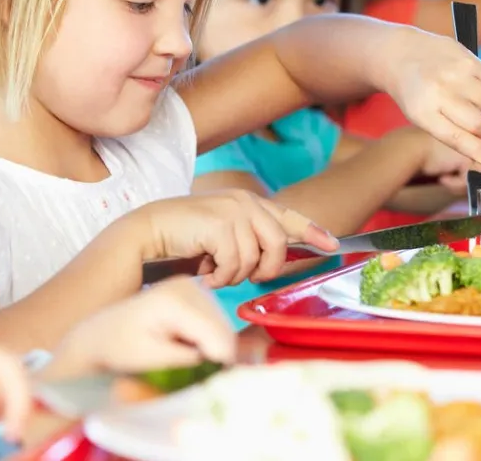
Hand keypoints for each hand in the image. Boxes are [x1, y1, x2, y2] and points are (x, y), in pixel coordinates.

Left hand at [47, 277, 234, 378]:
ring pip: (222, 326)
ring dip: (211, 348)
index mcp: (176, 299)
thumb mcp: (151, 358)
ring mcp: (191, 286)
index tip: (203, 378)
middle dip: (215, 354)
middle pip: (223, 329)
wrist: (99, 334)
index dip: (217, 362)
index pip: (217, 334)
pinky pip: (214, 322)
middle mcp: (187, 285)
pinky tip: (184, 345)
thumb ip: (188, 359)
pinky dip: (206, 340)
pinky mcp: (192, 293)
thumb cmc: (118, 349)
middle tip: (190, 370)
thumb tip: (222, 359)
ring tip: (181, 356)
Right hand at [132, 190, 338, 287]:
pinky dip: (220, 277)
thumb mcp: (223, 238)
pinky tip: (205, 274)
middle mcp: (244, 202)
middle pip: (278, 244)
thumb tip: (275, 262)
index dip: (313, 232)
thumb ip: (250, 242)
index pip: (289, 217)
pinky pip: (236, 264)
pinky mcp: (220, 224)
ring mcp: (233, 211)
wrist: (148, 233)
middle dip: (266, 269)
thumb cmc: (184, 240)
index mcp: (248, 202)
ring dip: (235, 275)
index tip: (332, 245)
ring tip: (215, 272)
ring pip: (255, 259)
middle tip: (245, 278)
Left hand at [377, 26, 480, 170]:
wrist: (401, 55)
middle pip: (479, 124)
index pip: (456, 138)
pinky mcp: (468, 58)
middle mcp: (439, 92)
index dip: (480, 152)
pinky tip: (469, 82)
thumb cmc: (417, 95)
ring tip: (467, 98)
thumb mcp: (423, 118)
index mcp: (423, 113)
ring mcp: (455, 73)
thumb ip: (456, 137)